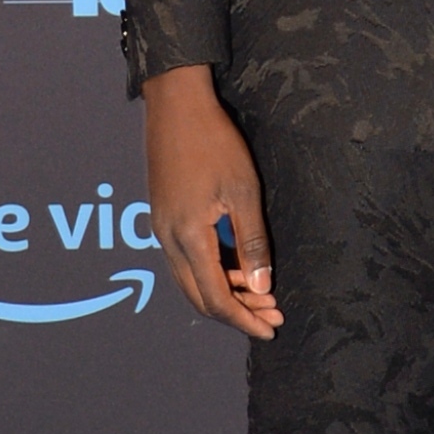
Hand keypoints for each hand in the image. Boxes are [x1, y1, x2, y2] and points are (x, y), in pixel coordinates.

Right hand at [141, 65, 281, 339]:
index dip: (244, 319)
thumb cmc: (214, 142)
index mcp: (187, 236)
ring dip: (224, 293)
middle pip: (199, 297)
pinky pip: (185, 261)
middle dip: (237, 313)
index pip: (215, 298)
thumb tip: (261, 286)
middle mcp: (167, 240)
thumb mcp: (244, 192)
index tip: (270, 328)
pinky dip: (211, 273)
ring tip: (261, 294)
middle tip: (272, 315)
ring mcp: (161, 229)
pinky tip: (237, 267)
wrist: (175, 104)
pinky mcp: (162, 217)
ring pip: (190, 281)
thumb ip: (252, 242)